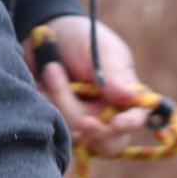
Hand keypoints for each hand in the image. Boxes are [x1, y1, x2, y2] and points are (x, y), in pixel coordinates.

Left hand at [25, 14, 148, 154]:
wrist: (44, 37)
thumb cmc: (80, 39)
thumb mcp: (99, 49)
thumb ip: (113, 74)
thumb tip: (130, 96)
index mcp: (125, 98)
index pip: (135, 118)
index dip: (128, 124)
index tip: (116, 123)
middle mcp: (108, 117)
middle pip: (107, 140)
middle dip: (93, 128)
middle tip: (83, 119)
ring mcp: (84, 125)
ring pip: (78, 134)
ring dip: (61, 103)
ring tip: (51, 69)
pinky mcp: (62, 126)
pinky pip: (55, 130)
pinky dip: (46, 107)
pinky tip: (41, 86)